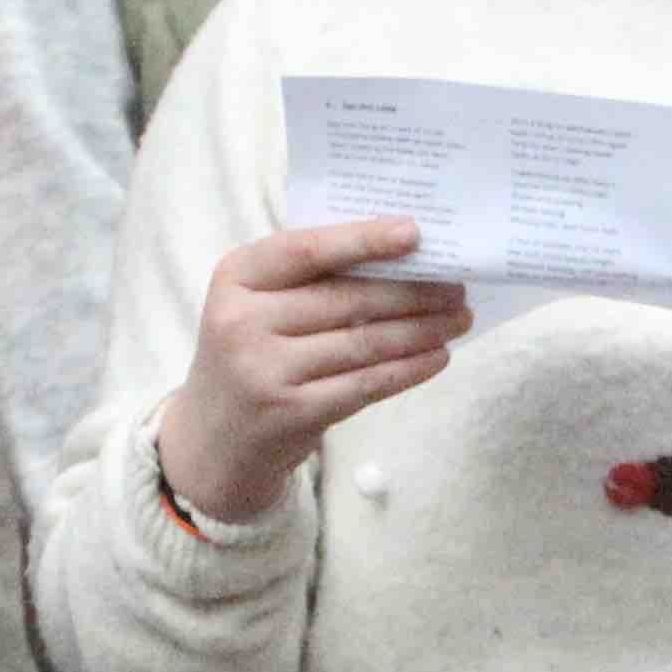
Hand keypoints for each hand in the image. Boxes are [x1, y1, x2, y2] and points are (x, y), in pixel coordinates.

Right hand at [153, 217, 471, 522]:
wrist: (214, 439)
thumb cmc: (251, 355)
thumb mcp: (256, 305)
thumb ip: (308, 278)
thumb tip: (400, 253)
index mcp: (235, 278)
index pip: (306, 249)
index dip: (363, 239)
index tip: (415, 233)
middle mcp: (242, 322)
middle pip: (347, 298)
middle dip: (412, 292)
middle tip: (457, 286)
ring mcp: (265, 371)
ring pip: (364, 342)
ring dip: (421, 330)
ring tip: (457, 319)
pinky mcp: (292, 413)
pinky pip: (366, 384)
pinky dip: (409, 369)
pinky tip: (437, 357)